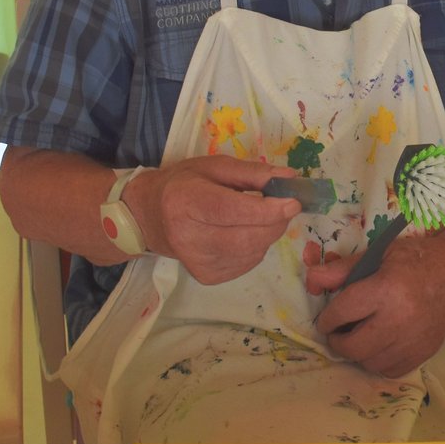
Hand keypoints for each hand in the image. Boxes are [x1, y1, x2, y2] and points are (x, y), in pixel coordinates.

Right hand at [134, 156, 301, 283]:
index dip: (267, 210)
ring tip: (257, 218)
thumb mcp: (215, 167)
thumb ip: (253, 172)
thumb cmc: (184, 185)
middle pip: (246, 238)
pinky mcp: (206, 276)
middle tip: (285, 207)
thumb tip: (290, 179)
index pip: (232, 211)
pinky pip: (246, 263)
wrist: (150, 216)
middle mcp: (188, 237)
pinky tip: (242, 233)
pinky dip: (255, 247)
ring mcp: (196, 262)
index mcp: (186, 202)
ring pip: (251, 253)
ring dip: (266, 235)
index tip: (294, 202)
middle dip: (275, 223)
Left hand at [310, 228, 444, 376]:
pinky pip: (390, 370)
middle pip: (353, 346)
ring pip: (370, 362)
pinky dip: (379, 361)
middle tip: (337, 332)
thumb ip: (343, 270)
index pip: (343, 312)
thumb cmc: (418, 258)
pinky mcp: (425, 352)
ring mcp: (414, 339)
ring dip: (358, 353)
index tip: (326, 319)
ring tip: (359, 337)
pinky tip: (379, 345)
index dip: (327, 318)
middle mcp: (401, 319)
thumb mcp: (380, 254)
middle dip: (337, 341)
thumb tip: (311, 280)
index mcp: (387, 289)